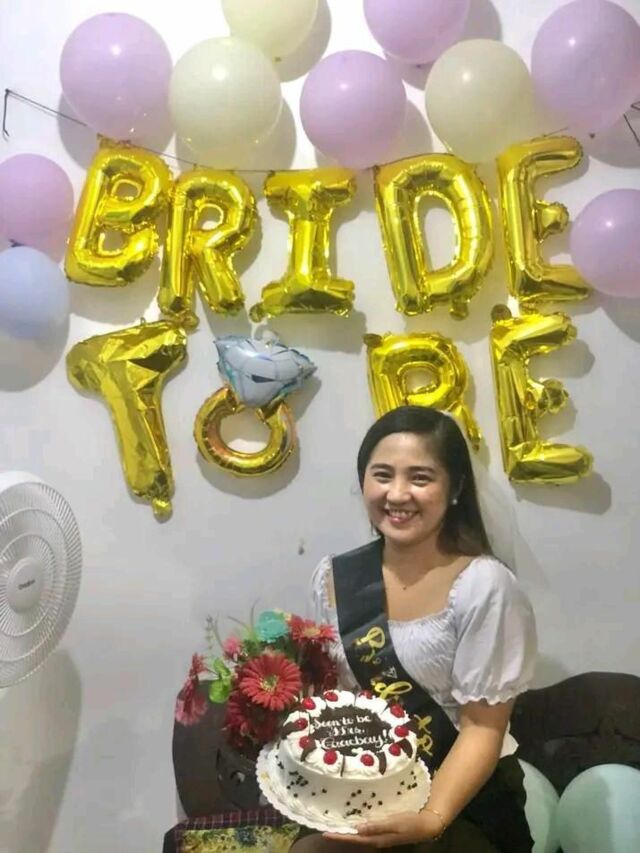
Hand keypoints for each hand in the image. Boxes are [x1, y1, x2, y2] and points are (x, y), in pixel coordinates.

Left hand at [323, 809, 441, 846]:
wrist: (425, 826)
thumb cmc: (410, 823)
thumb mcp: (394, 822)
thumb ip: (377, 826)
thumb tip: (359, 829)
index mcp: (377, 839)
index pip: (354, 838)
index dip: (340, 836)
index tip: (325, 833)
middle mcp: (376, 840)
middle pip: (354, 839)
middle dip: (340, 835)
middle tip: (325, 829)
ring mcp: (380, 837)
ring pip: (359, 836)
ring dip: (348, 832)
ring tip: (335, 826)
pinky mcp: (383, 832)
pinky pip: (366, 831)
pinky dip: (357, 828)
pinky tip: (353, 822)